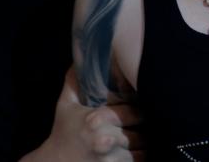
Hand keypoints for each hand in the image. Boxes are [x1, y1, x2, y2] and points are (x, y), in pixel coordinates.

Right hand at [20, 67, 142, 161]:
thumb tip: (83, 56)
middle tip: (145, 123)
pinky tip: (135, 150)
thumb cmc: (62, 131)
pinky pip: (139, 161)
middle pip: (141, 130)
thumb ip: (75, 80)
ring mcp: (110, 158)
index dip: (139, 109)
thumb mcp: (65, 104)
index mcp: (95, 119)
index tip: (139, 108)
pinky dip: (140, 156)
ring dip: (143, 143)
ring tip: (140, 137)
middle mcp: (104, 139)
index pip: (134, 110)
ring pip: (143, 148)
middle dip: (144, 127)